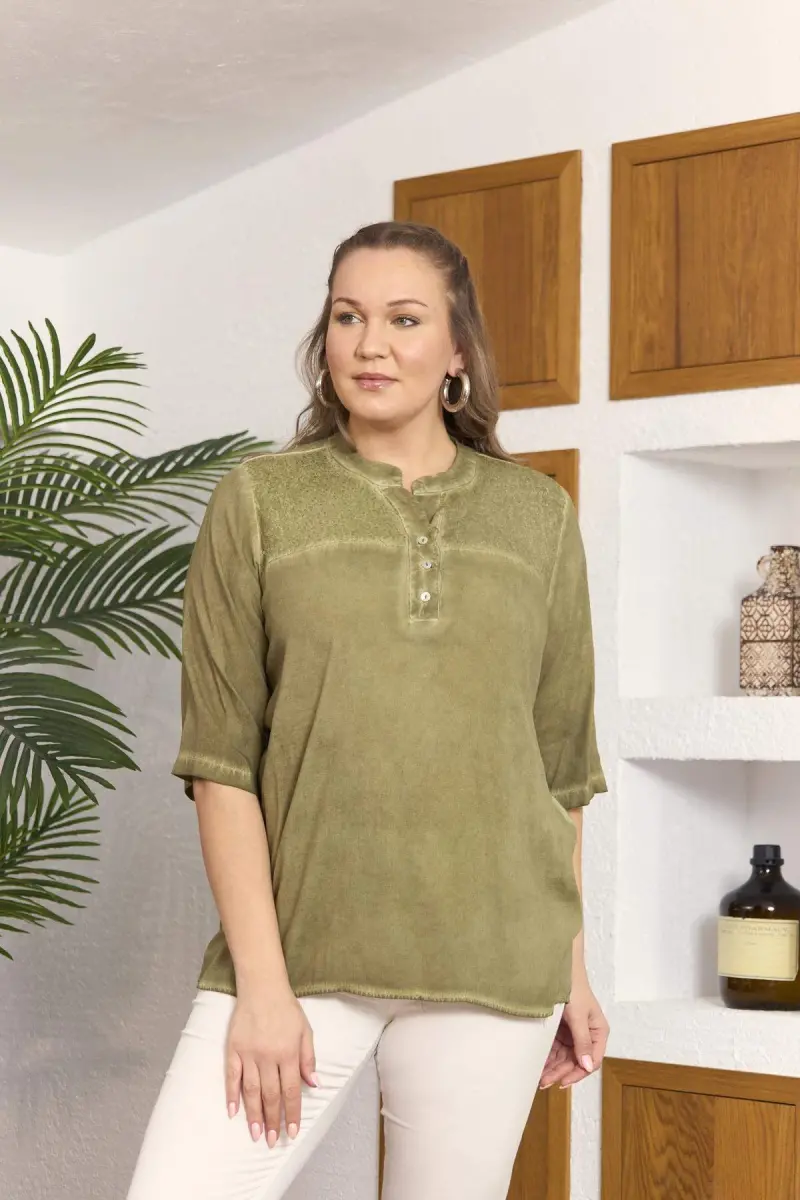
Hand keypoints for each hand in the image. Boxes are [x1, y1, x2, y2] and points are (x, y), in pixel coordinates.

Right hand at [225, 985, 317, 1145]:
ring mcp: (249, 1053)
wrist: (262, 987)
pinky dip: (231, 1094)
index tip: (291, 1133)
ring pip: (251, 1090)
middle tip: (272, 1141)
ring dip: (253, 1115)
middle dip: (272, 1120)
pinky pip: (231, 1076)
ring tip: (255, 1135)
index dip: (292, 1113)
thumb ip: (309, 1058)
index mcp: (289, 1053)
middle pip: (271, 1095)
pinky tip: (232, 1112)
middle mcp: (269, 1056)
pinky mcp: (233, 1048)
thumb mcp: (305, 1031)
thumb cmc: (286, 1009)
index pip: (291, 1090)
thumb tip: (313, 1085)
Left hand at [539, 979, 608, 1089]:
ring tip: (538, 1076)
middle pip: (576, 1061)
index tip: (561, 1082)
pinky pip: (556, 1048)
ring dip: (553, 1067)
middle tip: (543, 1082)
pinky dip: (548, 1056)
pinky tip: (539, 1063)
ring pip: (565, 1057)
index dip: (577, 1074)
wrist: (558, 968)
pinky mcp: (562, 1029)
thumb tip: (588, 1066)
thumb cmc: (573, 987)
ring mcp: (574, 1033)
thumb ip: (582, 1041)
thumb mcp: (578, 1016)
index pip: (591, 1061)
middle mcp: (587, 1035)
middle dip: (560, 1072)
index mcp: (598, 1032)